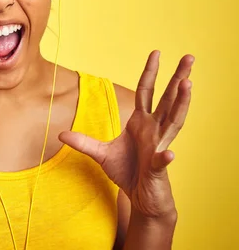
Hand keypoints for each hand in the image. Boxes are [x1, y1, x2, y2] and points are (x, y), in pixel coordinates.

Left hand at [59, 51, 193, 217]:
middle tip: (189, 57)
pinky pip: (161, 161)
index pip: (147, 92)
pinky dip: (164, 157)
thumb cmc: (128, 172)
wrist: (141, 198)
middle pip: (168, 100)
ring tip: (188, 85)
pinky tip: (168, 153)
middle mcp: (154, 130)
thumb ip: (83, 142)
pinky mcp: (158, 168)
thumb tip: (61, 133)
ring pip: (174, 122)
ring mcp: (158, 147)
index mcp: (141, 123)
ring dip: (181, 103)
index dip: (151, 73)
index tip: (156, 53)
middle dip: (178, 78)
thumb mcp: (101, 154)